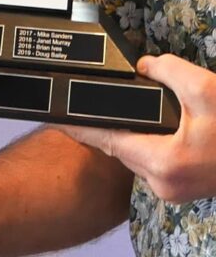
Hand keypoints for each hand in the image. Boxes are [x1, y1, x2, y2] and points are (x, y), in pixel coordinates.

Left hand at [61, 54, 215, 201]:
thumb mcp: (206, 89)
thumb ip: (168, 71)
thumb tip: (142, 66)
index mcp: (164, 163)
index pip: (107, 140)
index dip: (81, 127)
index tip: (56, 117)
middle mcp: (165, 184)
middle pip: (120, 147)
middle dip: (107, 123)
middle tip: (88, 101)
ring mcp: (176, 190)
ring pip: (137, 155)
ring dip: (130, 133)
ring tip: (117, 108)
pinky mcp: (186, 187)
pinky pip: (154, 161)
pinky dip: (148, 142)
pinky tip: (150, 124)